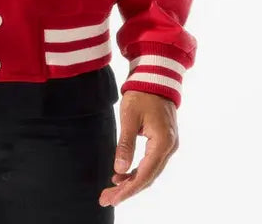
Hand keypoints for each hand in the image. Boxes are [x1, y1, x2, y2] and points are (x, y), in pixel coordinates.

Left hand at [99, 91, 178, 207]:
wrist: (156, 78)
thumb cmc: (142, 94)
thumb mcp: (130, 118)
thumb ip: (125, 144)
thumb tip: (119, 169)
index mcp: (163, 143)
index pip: (145, 174)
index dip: (129, 189)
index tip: (113, 198)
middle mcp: (169, 148)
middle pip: (148, 177)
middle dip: (127, 190)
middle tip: (106, 199)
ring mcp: (168, 145)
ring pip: (149, 171)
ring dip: (131, 182)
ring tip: (111, 190)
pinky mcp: (164, 142)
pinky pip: (151, 162)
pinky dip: (137, 171)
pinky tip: (122, 175)